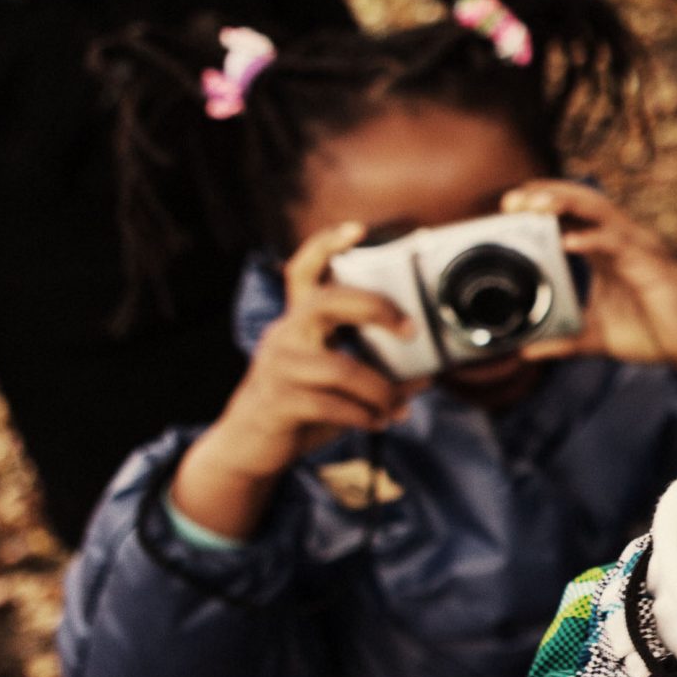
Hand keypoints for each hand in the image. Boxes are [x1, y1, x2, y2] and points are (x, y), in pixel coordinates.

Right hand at [171, 223, 421, 539]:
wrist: (248, 448)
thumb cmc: (298, 405)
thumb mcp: (332, 382)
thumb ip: (374, 371)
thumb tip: (428, 373)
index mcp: (297, 321)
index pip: (304, 271)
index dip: (326, 246)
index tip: (359, 228)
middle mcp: (283, 335)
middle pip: (325, 303)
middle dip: (375, 309)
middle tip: (411, 329)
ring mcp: (278, 367)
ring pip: (340, 368)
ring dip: (381, 390)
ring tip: (398, 405)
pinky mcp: (278, 402)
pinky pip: (332, 404)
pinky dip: (365, 415)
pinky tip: (378, 421)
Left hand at [503, 182, 676, 395]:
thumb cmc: (651, 332)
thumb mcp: (595, 337)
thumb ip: (562, 339)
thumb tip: (525, 351)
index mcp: (605, 250)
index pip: (569, 214)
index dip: (540, 204)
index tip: (507, 208)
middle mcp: (620, 241)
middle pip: (580, 202)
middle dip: (546, 195)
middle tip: (512, 201)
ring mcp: (637, 248)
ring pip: (600, 212)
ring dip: (566, 204)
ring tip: (536, 205)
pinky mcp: (652, 265)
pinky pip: (620, 244)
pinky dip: (594, 239)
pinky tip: (570, 242)